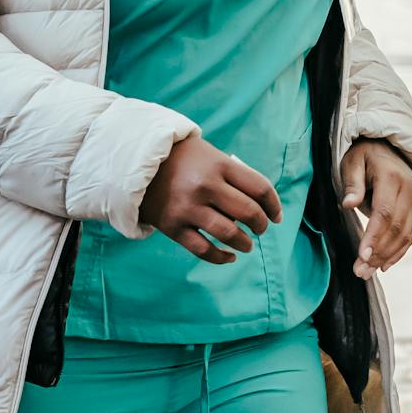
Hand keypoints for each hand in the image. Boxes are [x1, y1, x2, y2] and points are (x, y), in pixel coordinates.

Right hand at [139, 135, 282, 263]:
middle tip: (260, 229)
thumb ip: (232, 176)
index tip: (276, 216)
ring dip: (244, 243)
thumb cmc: (181, 159)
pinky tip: (229, 257)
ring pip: (229, 233)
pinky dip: (220, 257)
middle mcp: (205, 185)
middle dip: (261, 225)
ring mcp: (188, 207)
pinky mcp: (173, 226)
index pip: (260, 188)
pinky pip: (203, 249)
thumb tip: (258, 206)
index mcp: (219, 164)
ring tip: (247, 244)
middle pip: (248, 212)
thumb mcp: (210, 155)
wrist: (135, 163)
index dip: (274, 205)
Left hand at [340, 138, 411, 278]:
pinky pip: (410, 235)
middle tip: (359, 271)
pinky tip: (383, 265)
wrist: (388, 148)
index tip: (362, 255)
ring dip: (387, 256)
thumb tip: (348, 204)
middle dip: (378, 252)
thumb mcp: (352, 162)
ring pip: (404, 235)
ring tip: (366, 272)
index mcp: (392, 177)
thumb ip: (352, 183)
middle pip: (395, 228)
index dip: (374, 236)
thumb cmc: (364, 155)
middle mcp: (409, 190)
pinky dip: (398, 252)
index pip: (384, 212)